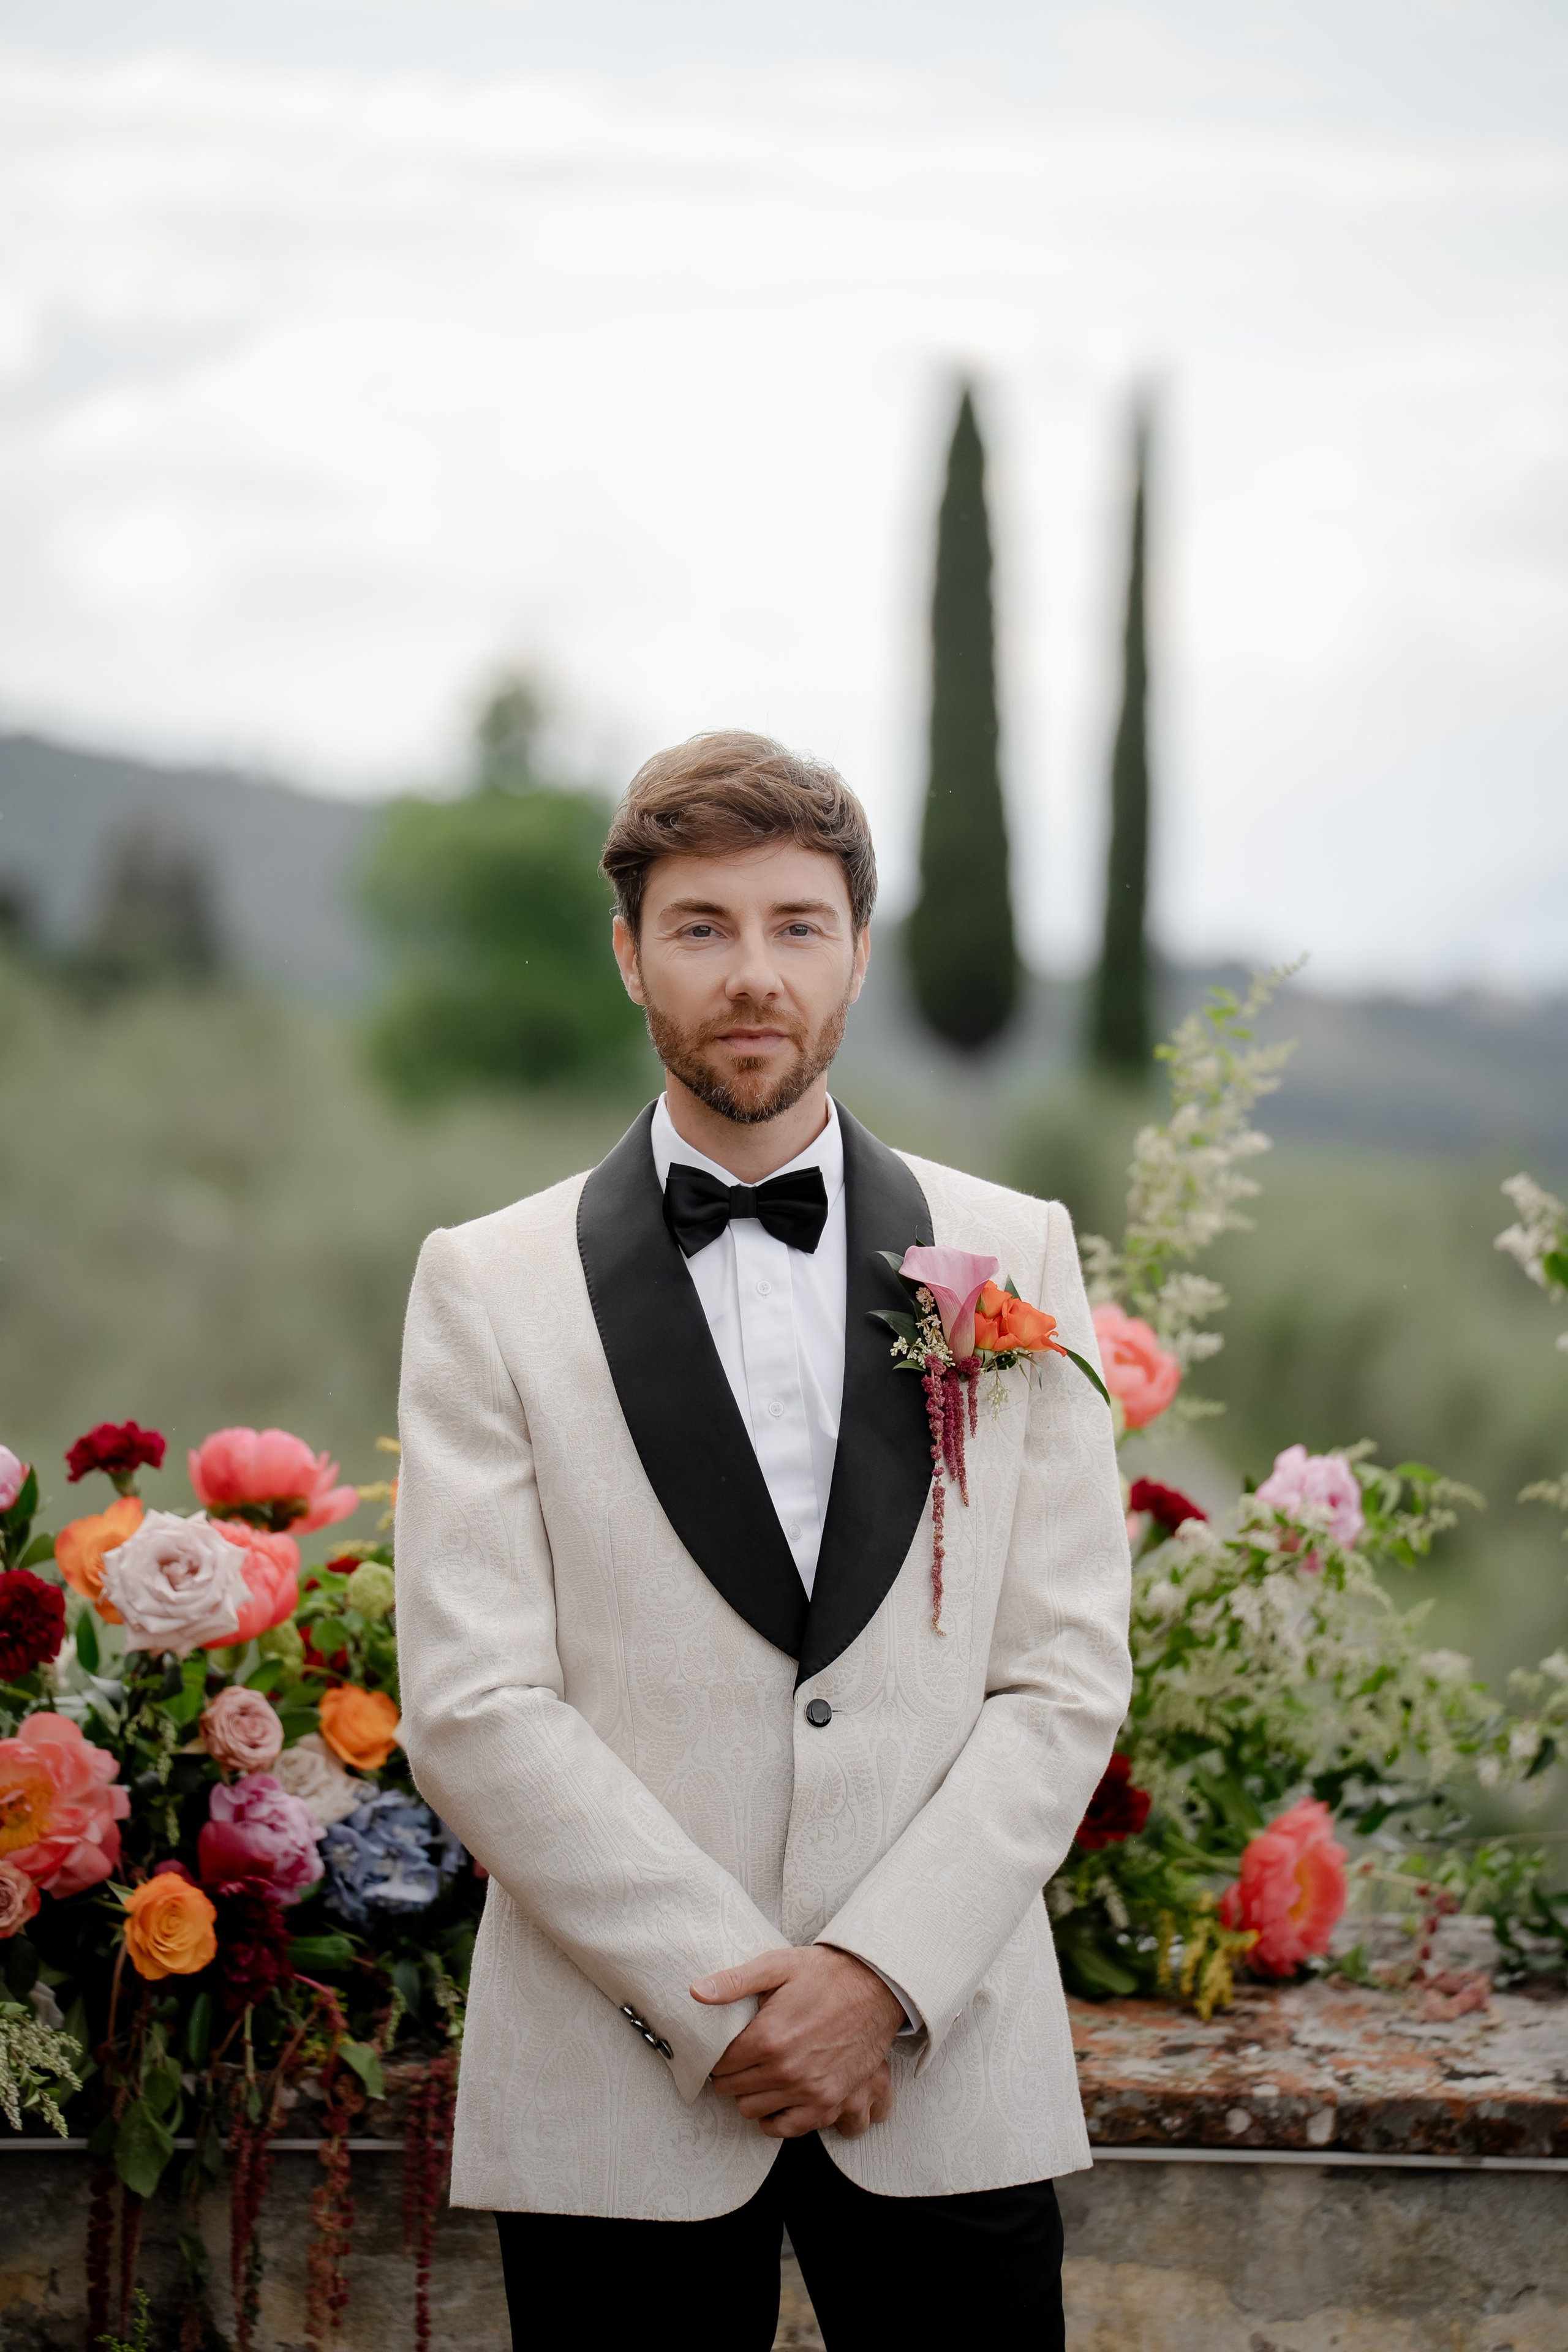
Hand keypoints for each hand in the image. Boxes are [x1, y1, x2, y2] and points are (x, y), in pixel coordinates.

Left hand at [693, 1944, 904, 2138]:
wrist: (875, 1986)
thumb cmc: (825, 1974)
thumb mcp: (777, 1966)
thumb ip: (734, 1982)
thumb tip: (696, 1992)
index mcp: (769, 2036)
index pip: (721, 2064)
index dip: (716, 2056)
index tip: (720, 2050)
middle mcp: (786, 2069)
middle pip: (733, 2089)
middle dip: (728, 2075)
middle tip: (736, 2060)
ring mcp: (809, 2090)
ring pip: (752, 2110)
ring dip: (748, 2095)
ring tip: (755, 2075)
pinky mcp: (829, 2102)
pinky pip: (787, 2128)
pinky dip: (774, 2118)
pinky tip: (774, 2099)